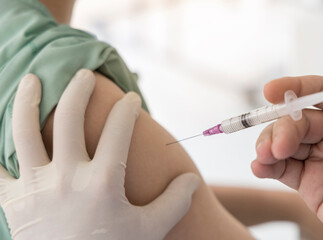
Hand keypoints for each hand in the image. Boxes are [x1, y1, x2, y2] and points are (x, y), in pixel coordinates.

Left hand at [0, 69, 199, 239]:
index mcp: (102, 182)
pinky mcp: (12, 202)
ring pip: (24, 133)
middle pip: (68, 118)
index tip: (131, 100)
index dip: (127, 109)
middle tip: (83, 75)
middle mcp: (67, 178)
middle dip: (77, 90)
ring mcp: (35, 188)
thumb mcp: (150, 230)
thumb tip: (192, 179)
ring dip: (27, 102)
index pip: (118, 130)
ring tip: (32, 79)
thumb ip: (174, 202)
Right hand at [251, 76, 322, 239]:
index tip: (271, 91)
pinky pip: (281, 170)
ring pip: (282, 143)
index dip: (294, 88)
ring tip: (263, 156)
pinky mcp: (308, 182)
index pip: (319, 93)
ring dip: (267, 146)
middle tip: (277, 147)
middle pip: (295, 121)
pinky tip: (259, 167)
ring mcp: (318, 158)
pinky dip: (265, 167)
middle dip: (280, 130)